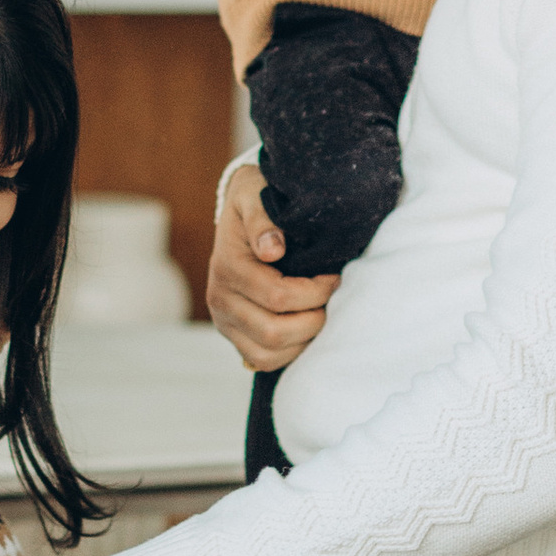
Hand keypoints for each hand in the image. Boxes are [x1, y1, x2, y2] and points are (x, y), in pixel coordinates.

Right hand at [208, 164, 336, 374]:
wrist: (240, 213)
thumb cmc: (255, 201)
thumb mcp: (255, 195)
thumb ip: (263, 218)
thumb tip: (273, 250)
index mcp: (227, 267)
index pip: (278, 297)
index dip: (316, 291)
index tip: (335, 275)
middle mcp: (220, 299)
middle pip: (274, 332)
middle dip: (314, 319)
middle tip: (333, 299)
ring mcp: (224, 321)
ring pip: (268, 354)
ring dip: (304, 340)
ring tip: (322, 313)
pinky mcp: (233, 335)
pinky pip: (263, 360)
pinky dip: (291, 353)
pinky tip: (307, 329)